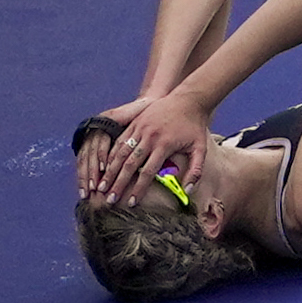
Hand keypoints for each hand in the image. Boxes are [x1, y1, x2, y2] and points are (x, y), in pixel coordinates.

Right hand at [91, 90, 212, 204]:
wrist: (188, 100)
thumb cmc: (195, 127)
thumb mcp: (200, 149)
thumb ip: (196, 171)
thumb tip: (187, 191)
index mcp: (164, 145)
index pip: (147, 172)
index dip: (138, 188)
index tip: (131, 203)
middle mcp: (148, 137)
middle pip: (129, 165)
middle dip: (118, 183)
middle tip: (109, 200)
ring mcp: (139, 128)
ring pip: (119, 152)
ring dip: (109, 170)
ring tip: (100, 186)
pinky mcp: (134, 123)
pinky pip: (119, 141)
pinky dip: (110, 154)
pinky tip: (103, 166)